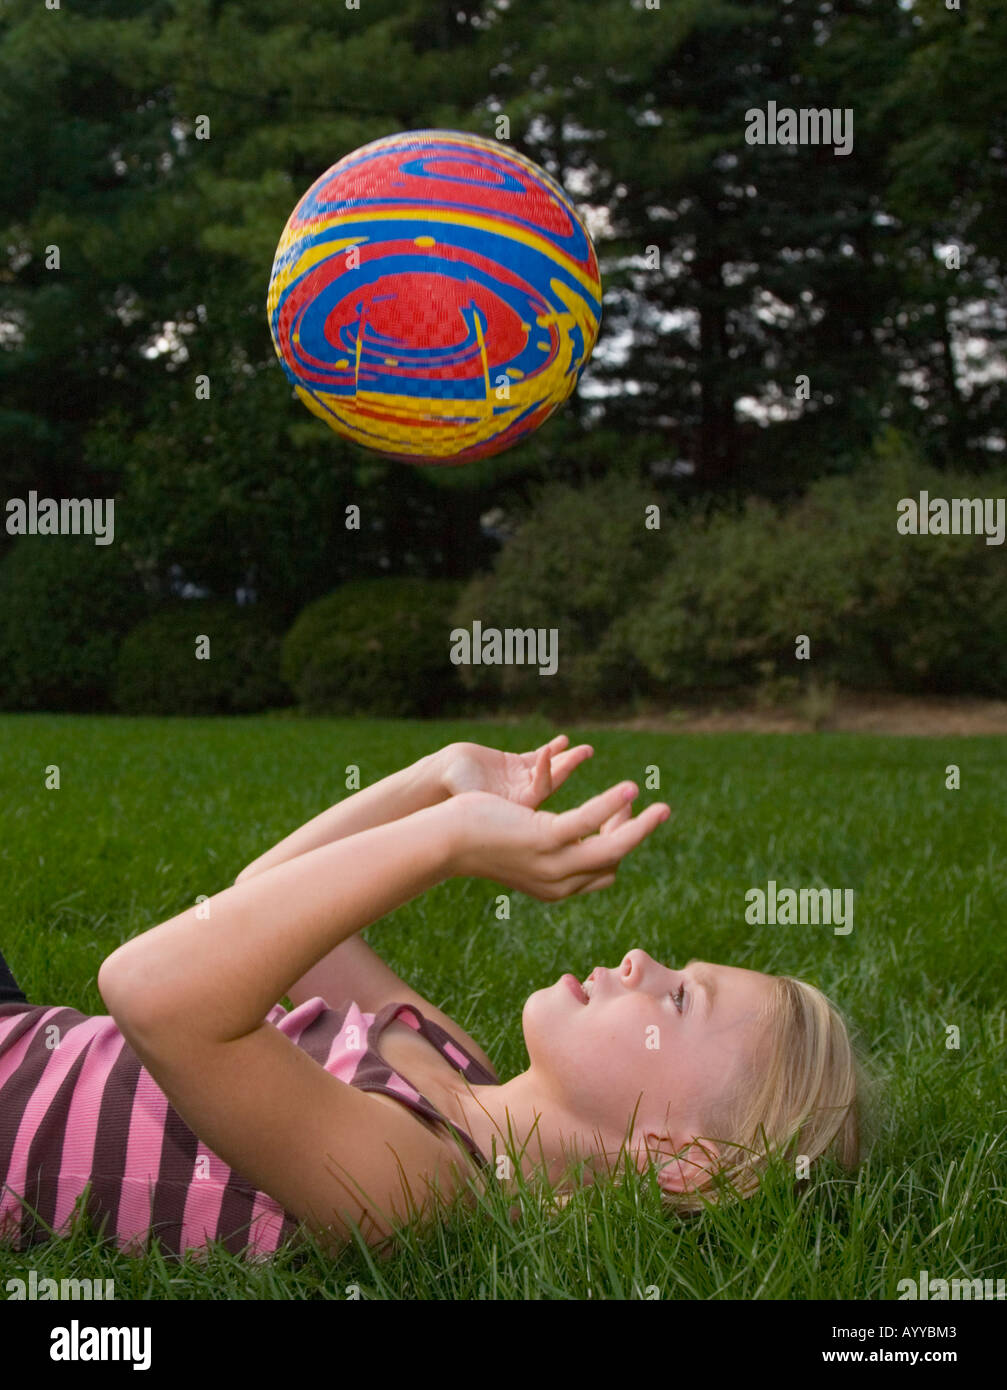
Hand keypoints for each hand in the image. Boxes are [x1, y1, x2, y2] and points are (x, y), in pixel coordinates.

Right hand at [438, 735, 592, 808]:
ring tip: (585, 749)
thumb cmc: (451, 788)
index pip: (540, 790)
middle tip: (586, 751)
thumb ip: (481, 799)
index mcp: (515, 810)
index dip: (547, 772)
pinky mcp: (515, 768)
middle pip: (552, 781)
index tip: (547, 751)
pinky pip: (538, 759)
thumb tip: (493, 803)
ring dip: (565, 758)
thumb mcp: (468, 794)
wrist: (438, 778)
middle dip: (568, 765)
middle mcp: (522, 799)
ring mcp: (520, 782)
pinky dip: (551, 750)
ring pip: (548, 769)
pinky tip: (563, 741)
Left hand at [445, 781, 670, 900]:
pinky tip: (629, 789)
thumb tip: (564, 835)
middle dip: (637, 835)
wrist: (446, 837)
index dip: (618, 845)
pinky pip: (590, 822)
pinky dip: (613, 806)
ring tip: (661, 807)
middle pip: (614, 861)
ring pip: (612, 848)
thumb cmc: (478, 837)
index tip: (618, 816)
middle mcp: (558, 883)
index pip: (605, 872)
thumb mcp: (521, 850)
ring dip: (640, 827)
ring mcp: (553, 863)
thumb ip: (546, 850)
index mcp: (555, 888)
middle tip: (652, 809)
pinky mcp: (545, 838)